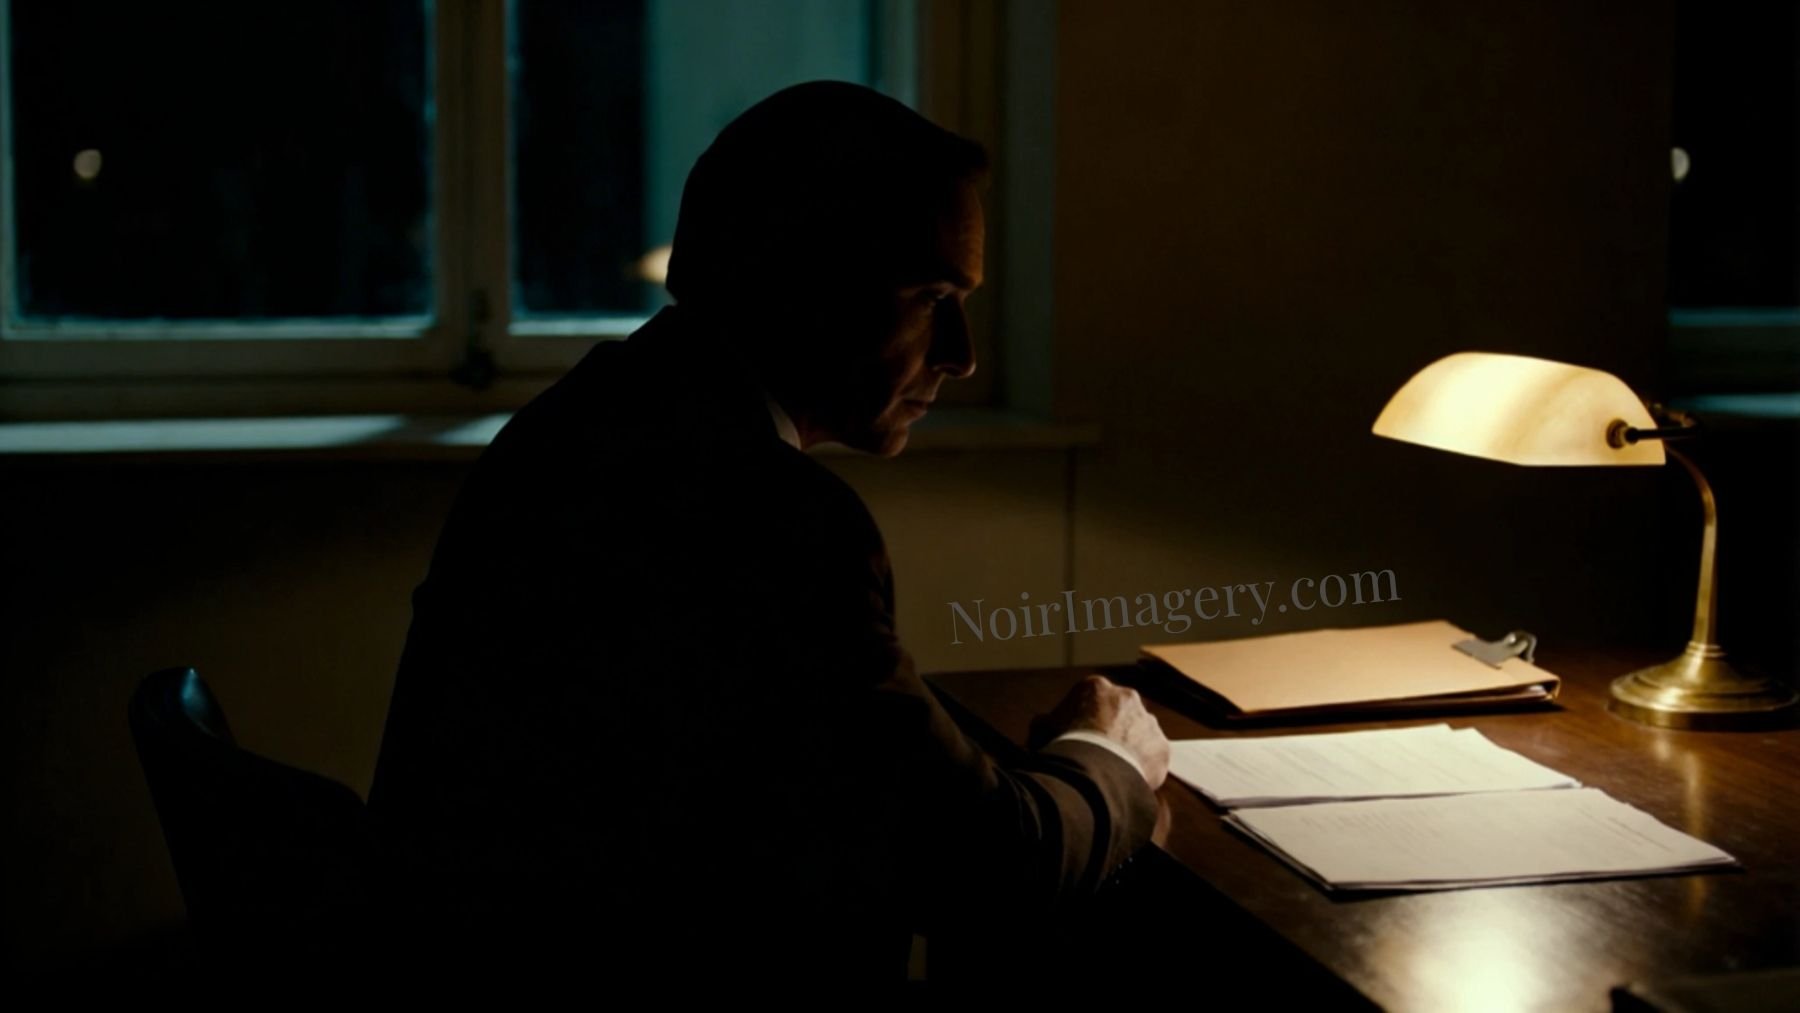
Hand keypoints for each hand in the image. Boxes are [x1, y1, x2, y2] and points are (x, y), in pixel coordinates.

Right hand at [1029, 674, 1170, 789]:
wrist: (1094, 773)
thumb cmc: (1065, 746)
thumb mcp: (1041, 728)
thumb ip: (1046, 721)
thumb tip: (1043, 723)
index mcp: (1096, 687)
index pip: (1090, 698)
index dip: (1082, 718)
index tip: (1077, 735)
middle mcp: (1127, 697)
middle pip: (1119, 712)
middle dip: (1111, 728)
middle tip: (1096, 752)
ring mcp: (1148, 722)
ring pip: (1139, 732)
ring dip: (1129, 746)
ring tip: (1112, 769)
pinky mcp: (1161, 747)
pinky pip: (1152, 756)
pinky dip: (1143, 765)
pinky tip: (1126, 778)